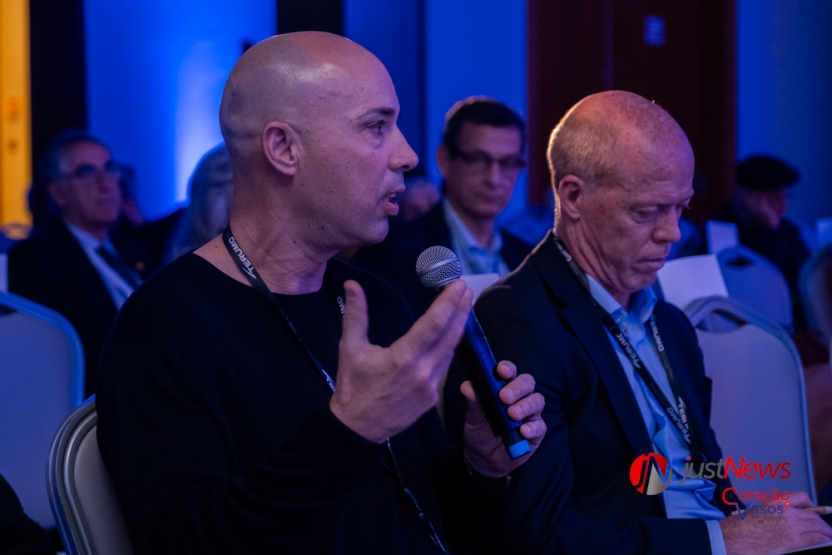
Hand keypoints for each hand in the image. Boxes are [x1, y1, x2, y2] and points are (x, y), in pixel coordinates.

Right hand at [330, 280, 472, 442]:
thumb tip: (352, 285)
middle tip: (466, 289)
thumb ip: (355, 314)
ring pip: (451, 351)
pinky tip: (450, 335)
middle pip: (450, 335)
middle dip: (461, 310)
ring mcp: (431, 387)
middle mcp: (423, 371)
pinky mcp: (433, 397)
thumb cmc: (353, 388)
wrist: (358, 429)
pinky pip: (444, 367)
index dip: (449, 303)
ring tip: (462, 307)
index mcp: (403, 358)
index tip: (458, 285)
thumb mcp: (350, 348)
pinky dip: (449, 347)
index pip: (434, 324)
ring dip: (458, 327)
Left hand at [460, 361, 545, 477]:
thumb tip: (467, 386)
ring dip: (525, 406)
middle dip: (517, 388)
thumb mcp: (473, 418)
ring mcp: (530, 414)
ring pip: (537, 401)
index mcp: (503, 388)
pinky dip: (532, 428)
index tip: (501, 371)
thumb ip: (473, 402)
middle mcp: (520, 397)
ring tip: (512, 415)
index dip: (508, 368)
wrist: (484, 460)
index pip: (510, 372)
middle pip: (527, 383)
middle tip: (504, 398)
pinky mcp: (537, 432)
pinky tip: (522, 432)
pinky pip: (540, 426)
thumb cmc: (480, 432)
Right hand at [721, 491, 831, 554]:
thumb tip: (784, 522)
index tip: (814, 511)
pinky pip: (817, 539)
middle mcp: (787, 511)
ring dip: (825, 533)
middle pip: (813, 515)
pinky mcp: (795, 540)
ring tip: (828, 538)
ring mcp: (792, 526)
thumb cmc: (739, 528)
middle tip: (825, 531)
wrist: (733, 537)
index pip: (802, 498)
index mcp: (776, 501)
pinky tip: (825, 543)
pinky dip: (823, 541)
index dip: (811, 506)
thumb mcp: (757, 513)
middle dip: (821, 524)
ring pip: (818, 527)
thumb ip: (774, 514)